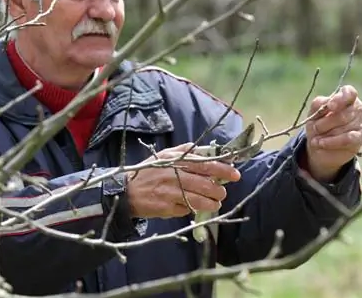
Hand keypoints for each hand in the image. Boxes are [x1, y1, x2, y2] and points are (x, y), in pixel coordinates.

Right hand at [126, 143, 240, 218]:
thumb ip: (186, 151)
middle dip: (219, 191)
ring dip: (212, 203)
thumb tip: (208, 150)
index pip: (205, 164)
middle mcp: (173, 175)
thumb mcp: (165, 155)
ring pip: (200, 200)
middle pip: (205, 185)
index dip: (223, 170)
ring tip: (215, 203)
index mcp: (175, 160)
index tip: (235, 174)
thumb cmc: (148, 171)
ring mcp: (170, 193)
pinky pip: (187, 210)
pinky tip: (194, 207)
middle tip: (222, 193)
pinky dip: (193, 209)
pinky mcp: (167, 208)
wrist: (126, 191)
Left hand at [304, 85, 361, 181]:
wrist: (319, 144)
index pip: (349, 93)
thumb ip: (319, 104)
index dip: (340, 99)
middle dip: (324, 123)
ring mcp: (360, 123)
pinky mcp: (360, 137)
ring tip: (315, 139)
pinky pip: (347, 139)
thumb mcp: (314, 112)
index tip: (330, 106)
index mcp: (345, 97)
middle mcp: (357, 108)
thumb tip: (327, 104)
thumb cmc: (318, 123)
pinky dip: (332, 142)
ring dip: (325, 134)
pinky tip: (321, 143)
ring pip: (343, 128)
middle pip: (342, 114)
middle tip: (314, 128)